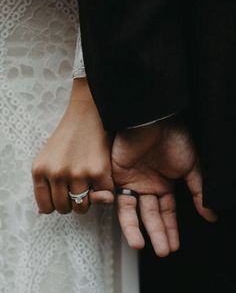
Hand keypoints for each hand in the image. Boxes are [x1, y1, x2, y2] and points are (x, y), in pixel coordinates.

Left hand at [32, 78, 113, 214]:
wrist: (88, 114)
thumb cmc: (68, 136)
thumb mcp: (47, 157)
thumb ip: (44, 183)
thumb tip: (43, 213)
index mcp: (39, 170)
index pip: (46, 207)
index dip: (57, 204)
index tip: (65, 196)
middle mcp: (56, 173)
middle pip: (65, 208)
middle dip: (73, 201)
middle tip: (79, 187)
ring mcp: (78, 173)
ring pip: (82, 207)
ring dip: (88, 200)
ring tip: (90, 184)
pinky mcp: (98, 171)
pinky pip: (103, 197)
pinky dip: (105, 192)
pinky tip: (102, 178)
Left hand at [110, 117, 216, 256]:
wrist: (154, 120)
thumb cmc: (174, 138)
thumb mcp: (192, 166)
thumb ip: (198, 190)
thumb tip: (211, 215)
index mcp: (165, 184)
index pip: (167, 212)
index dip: (170, 229)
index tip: (174, 245)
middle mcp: (148, 185)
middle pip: (151, 215)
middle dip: (157, 233)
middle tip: (163, 251)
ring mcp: (133, 181)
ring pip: (133, 211)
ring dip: (136, 229)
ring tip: (141, 246)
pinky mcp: (118, 176)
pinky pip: (118, 199)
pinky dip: (124, 215)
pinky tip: (130, 229)